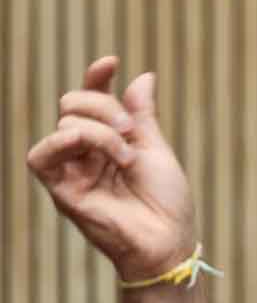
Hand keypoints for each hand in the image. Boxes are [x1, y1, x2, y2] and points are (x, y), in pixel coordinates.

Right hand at [27, 56, 194, 280]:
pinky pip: (41, 157)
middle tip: (129, 132)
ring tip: (125, 153)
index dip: (97, 78)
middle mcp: (87, 154)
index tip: (112, 62)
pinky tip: (90, 147)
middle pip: (74, 104)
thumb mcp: (157, 150)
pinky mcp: (61, 191)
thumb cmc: (168, 204)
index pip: (92, 100)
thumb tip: (143, 76)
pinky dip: (64, 141)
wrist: (168, 240)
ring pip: (64, 123)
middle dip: (103, 106)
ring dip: (97, 129)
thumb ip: (142, 115)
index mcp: (111, 142)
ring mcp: (72, 171)